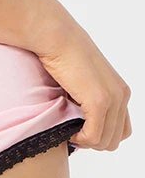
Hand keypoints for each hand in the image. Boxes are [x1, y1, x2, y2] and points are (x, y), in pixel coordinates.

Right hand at [34, 16, 131, 151]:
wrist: (55, 36)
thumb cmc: (61, 54)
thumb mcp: (83, 80)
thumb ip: (89, 99)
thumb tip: (81, 123)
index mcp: (121, 90)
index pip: (121, 129)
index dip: (100, 135)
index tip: (79, 129)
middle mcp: (122, 94)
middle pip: (115, 139)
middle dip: (93, 141)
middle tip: (73, 132)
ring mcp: (113, 98)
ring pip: (106, 142)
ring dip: (86, 142)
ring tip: (70, 130)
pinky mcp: (99, 101)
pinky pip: (94, 136)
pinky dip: (80, 139)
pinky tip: (68, 130)